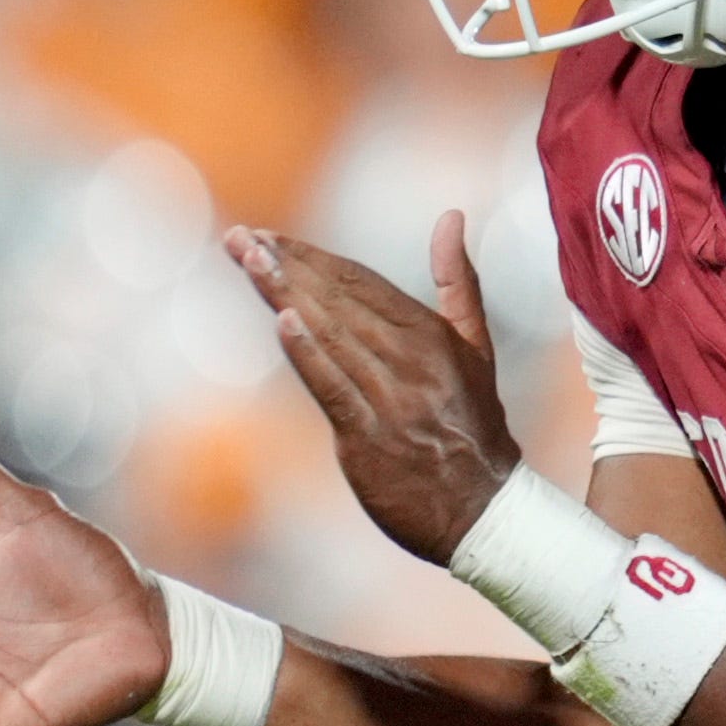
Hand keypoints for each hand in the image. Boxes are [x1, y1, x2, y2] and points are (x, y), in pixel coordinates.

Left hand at [234, 211, 520, 565]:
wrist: (483, 509)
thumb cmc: (473, 424)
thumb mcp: (474, 345)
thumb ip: (458, 280)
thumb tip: (451, 216)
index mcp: (430, 335)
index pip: (360, 283)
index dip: (311, 258)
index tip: (268, 237)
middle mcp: (410, 360)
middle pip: (338, 302)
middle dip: (286, 267)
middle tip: (241, 239)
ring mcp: (390, 399)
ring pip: (330, 336)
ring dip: (284, 295)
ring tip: (247, 263)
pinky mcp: (369, 439)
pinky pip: (334, 389)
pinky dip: (309, 355)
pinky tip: (282, 322)